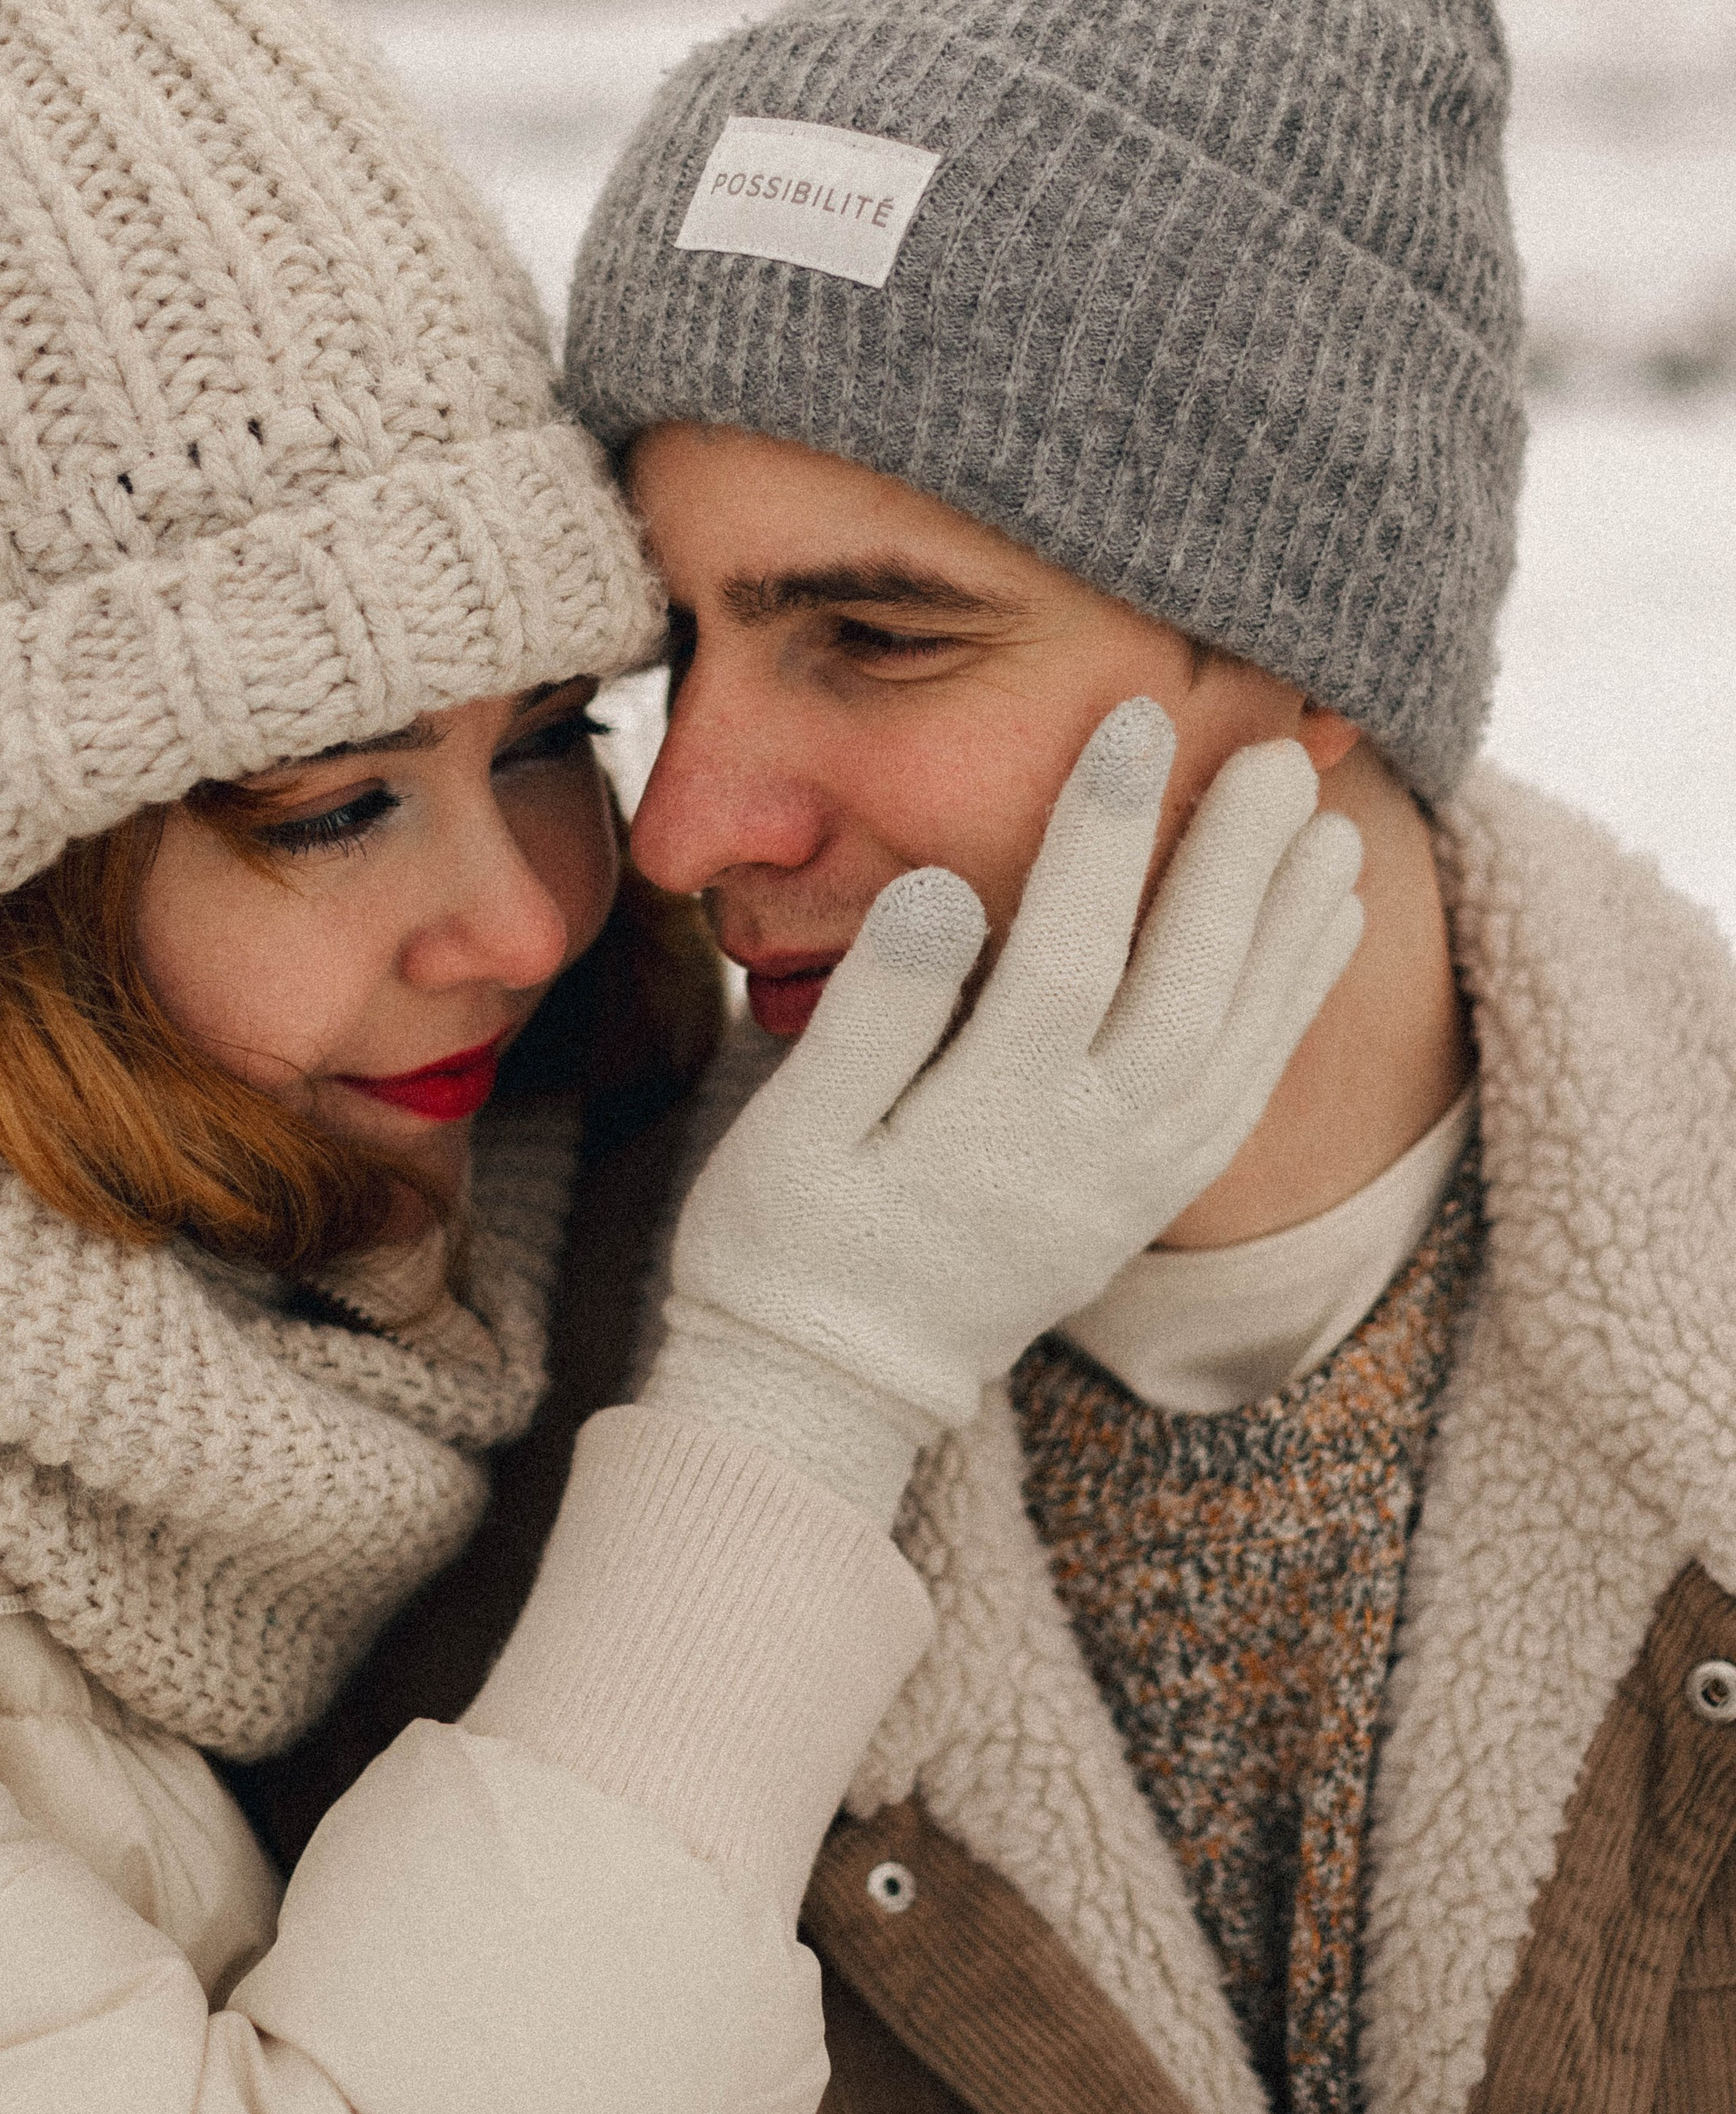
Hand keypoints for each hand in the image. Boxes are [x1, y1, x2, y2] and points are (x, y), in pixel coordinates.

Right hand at [642, 699, 1363, 1518]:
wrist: (827, 1391)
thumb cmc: (784, 1244)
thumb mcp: (790, 1134)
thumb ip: (870, 1014)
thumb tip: (941, 892)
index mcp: (988, 1129)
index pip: (1067, 960)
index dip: (1105, 838)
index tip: (1135, 723)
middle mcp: (1085, 1159)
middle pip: (1186, 992)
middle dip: (1236, 862)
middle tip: (1277, 748)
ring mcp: (1130, 1186)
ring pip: (1238, 1043)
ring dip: (1290, 927)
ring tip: (1329, 817)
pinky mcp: (1148, 1201)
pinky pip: (1245, 1093)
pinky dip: (1293, 1003)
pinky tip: (1321, 928)